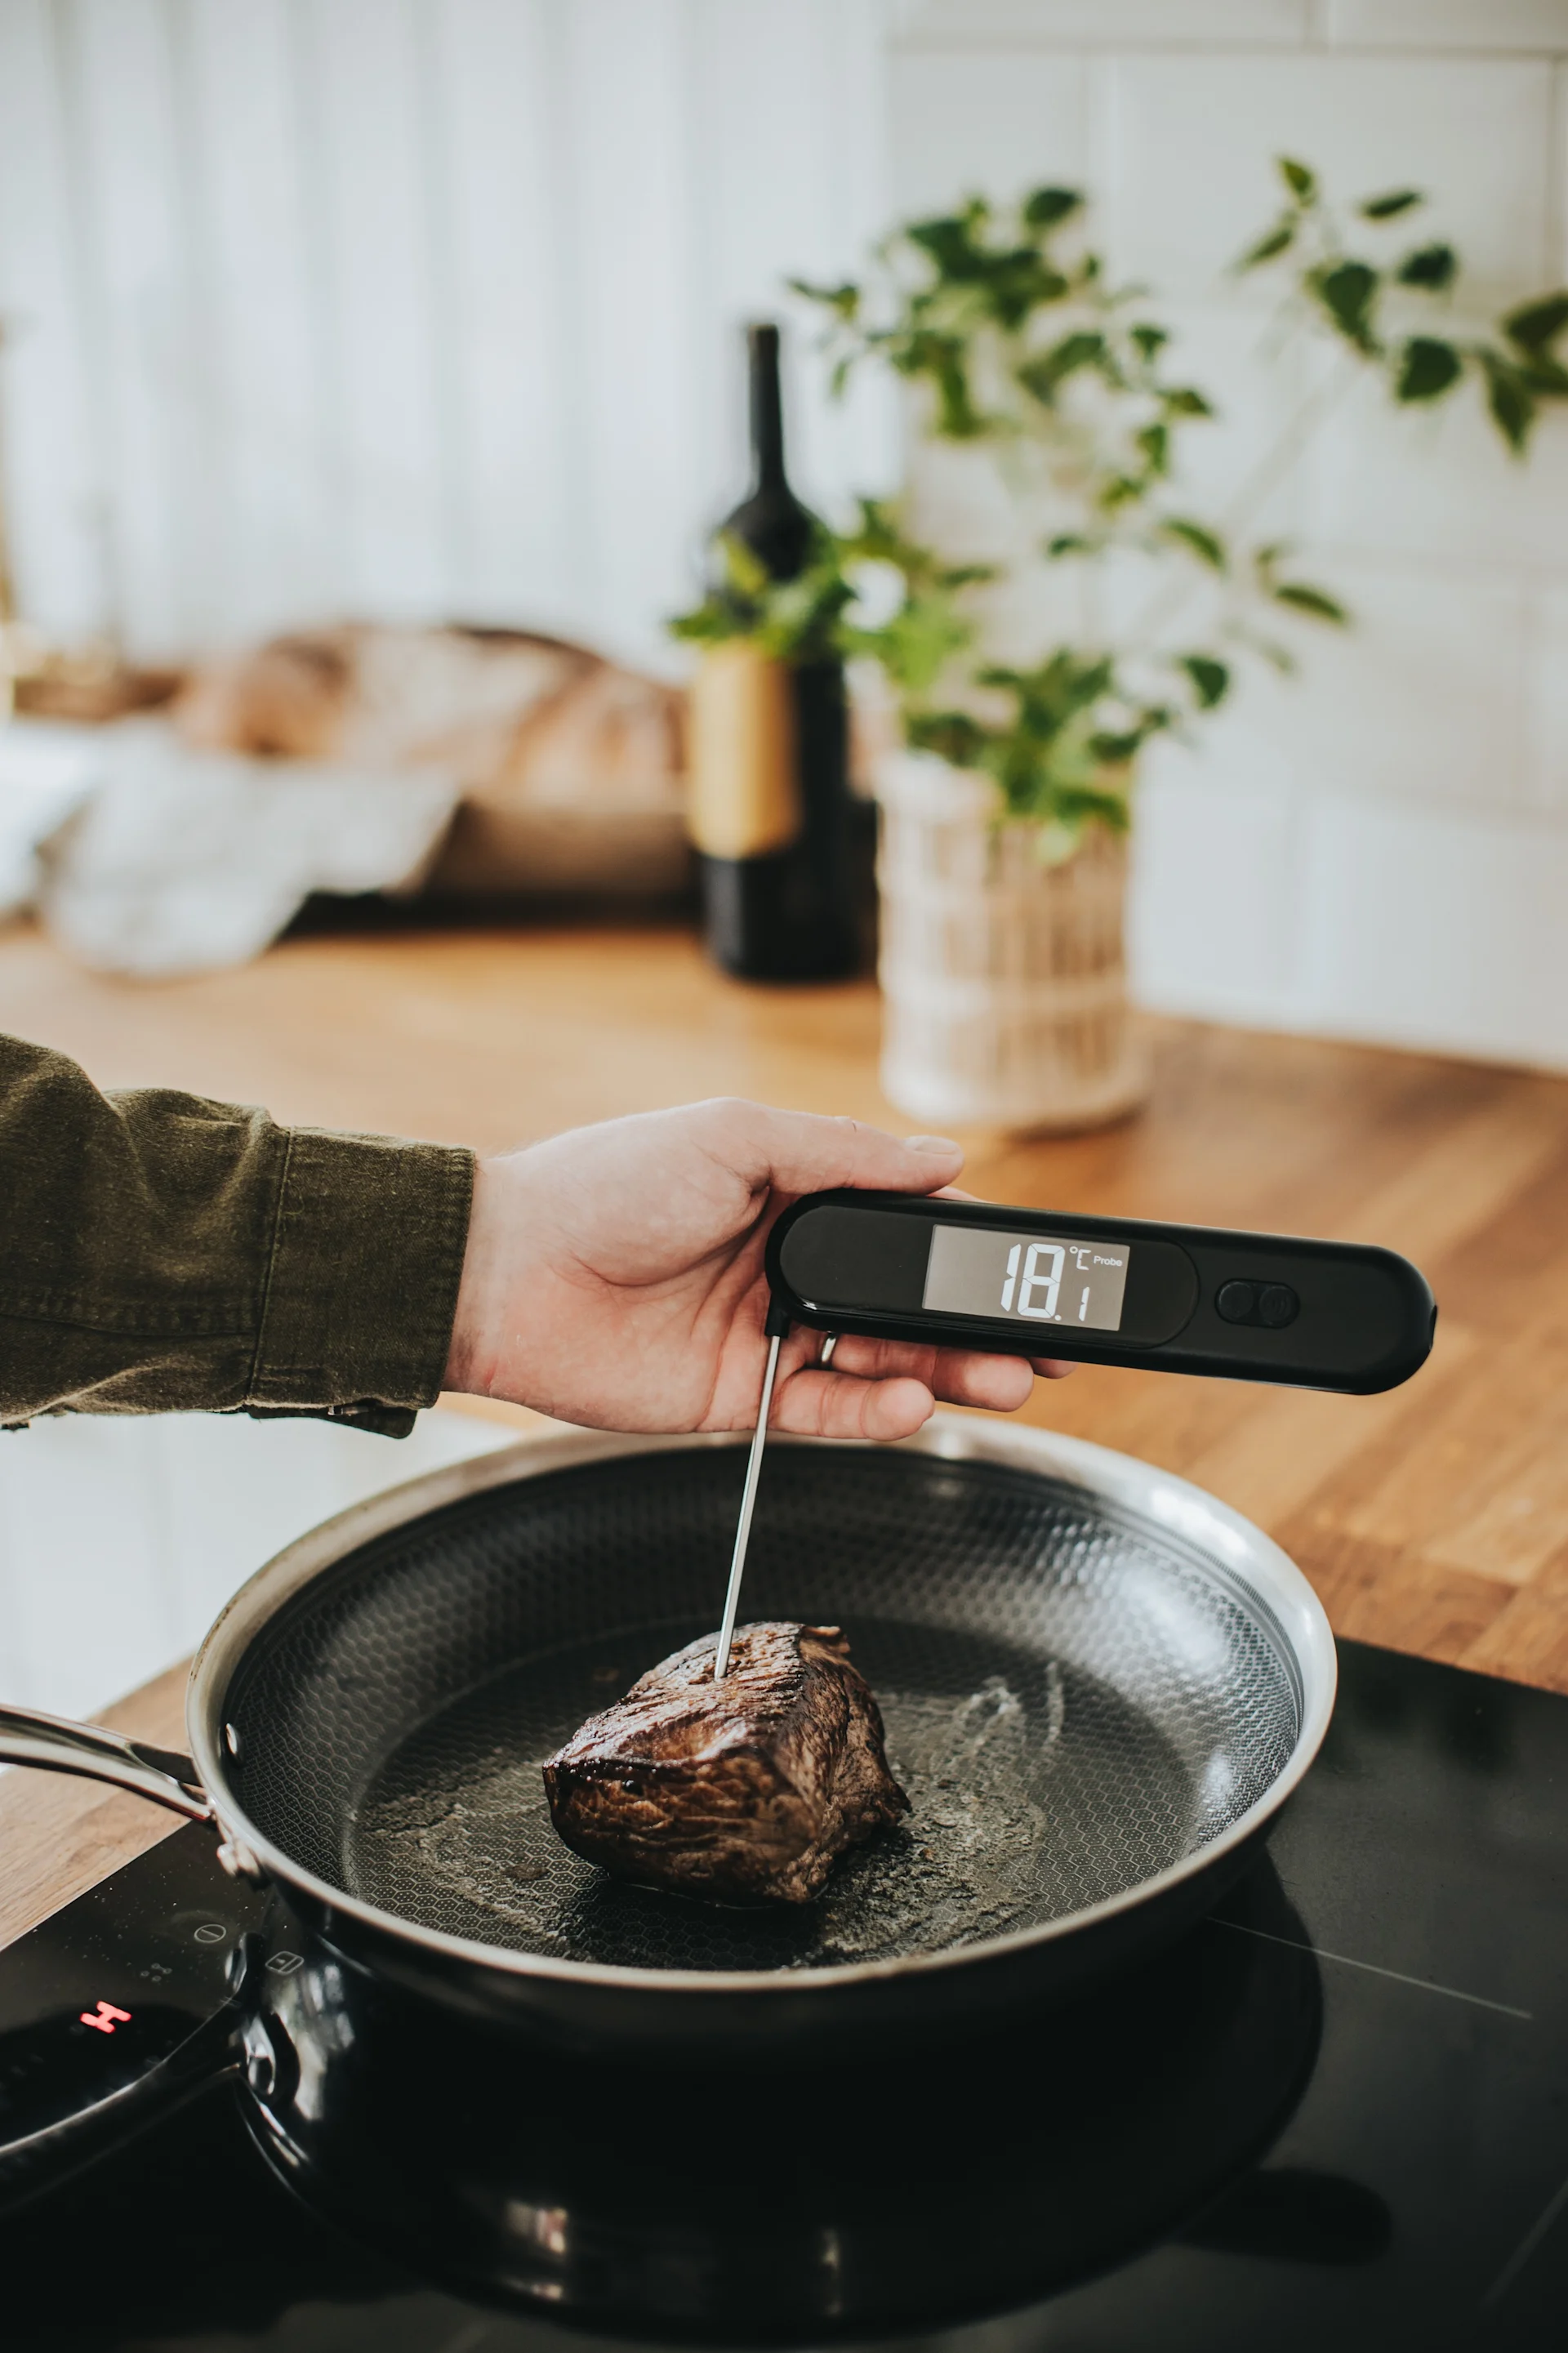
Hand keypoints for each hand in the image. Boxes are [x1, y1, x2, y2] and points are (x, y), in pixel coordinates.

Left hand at [444, 1098, 1070, 1440]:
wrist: (504, 1271)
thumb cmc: (604, 1182)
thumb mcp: (734, 1135)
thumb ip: (844, 1152)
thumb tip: (945, 1158)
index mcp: (795, 1194)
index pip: (908, 1225)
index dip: (970, 1253)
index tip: (1032, 1275)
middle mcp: (791, 1267)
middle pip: (908, 1306)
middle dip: (978, 1329)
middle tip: (1042, 1349)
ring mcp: (767, 1336)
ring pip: (880, 1364)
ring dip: (945, 1374)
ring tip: (1001, 1380)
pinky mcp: (736, 1400)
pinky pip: (824, 1414)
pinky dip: (875, 1413)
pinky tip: (911, 1402)